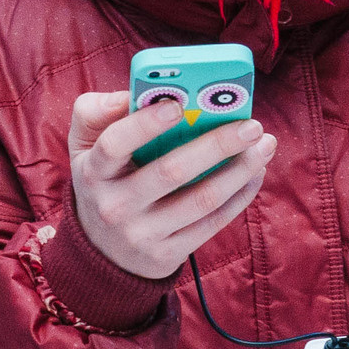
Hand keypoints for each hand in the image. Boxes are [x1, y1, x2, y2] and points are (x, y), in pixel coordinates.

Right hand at [69, 91, 275, 279]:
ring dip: (240, 170)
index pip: (114, 145)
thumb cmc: (103, 182)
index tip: (178, 105)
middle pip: (171, 172)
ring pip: (202, 199)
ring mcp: (141, 233)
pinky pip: (212, 223)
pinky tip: (255, 173)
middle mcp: (114, 205)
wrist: (102, 251)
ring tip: (264, 146)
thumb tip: (133, 95)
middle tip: (251, 125)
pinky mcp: (167, 253)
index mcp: (93, 171)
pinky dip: (240, 196)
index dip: (145, 124)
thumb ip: (96, 112)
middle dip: (217, 145)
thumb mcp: (83, 147)